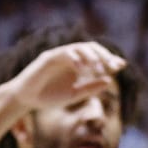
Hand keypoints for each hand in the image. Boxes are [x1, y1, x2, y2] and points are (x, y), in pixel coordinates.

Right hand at [4, 42, 124, 112]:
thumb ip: (90, 88)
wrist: (26, 99)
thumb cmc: (48, 96)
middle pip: (91, 48)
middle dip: (104, 55)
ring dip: (91, 57)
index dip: (109, 58)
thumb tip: (109, 80)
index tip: (121, 65)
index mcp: (78, 64)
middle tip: (114, 66)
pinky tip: (82, 69)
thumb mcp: (73, 95)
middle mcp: (70, 57)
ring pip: (79, 47)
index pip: (96, 56)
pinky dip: (75, 59)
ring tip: (98, 69)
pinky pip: (64, 53)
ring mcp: (59, 55)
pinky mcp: (48, 57)